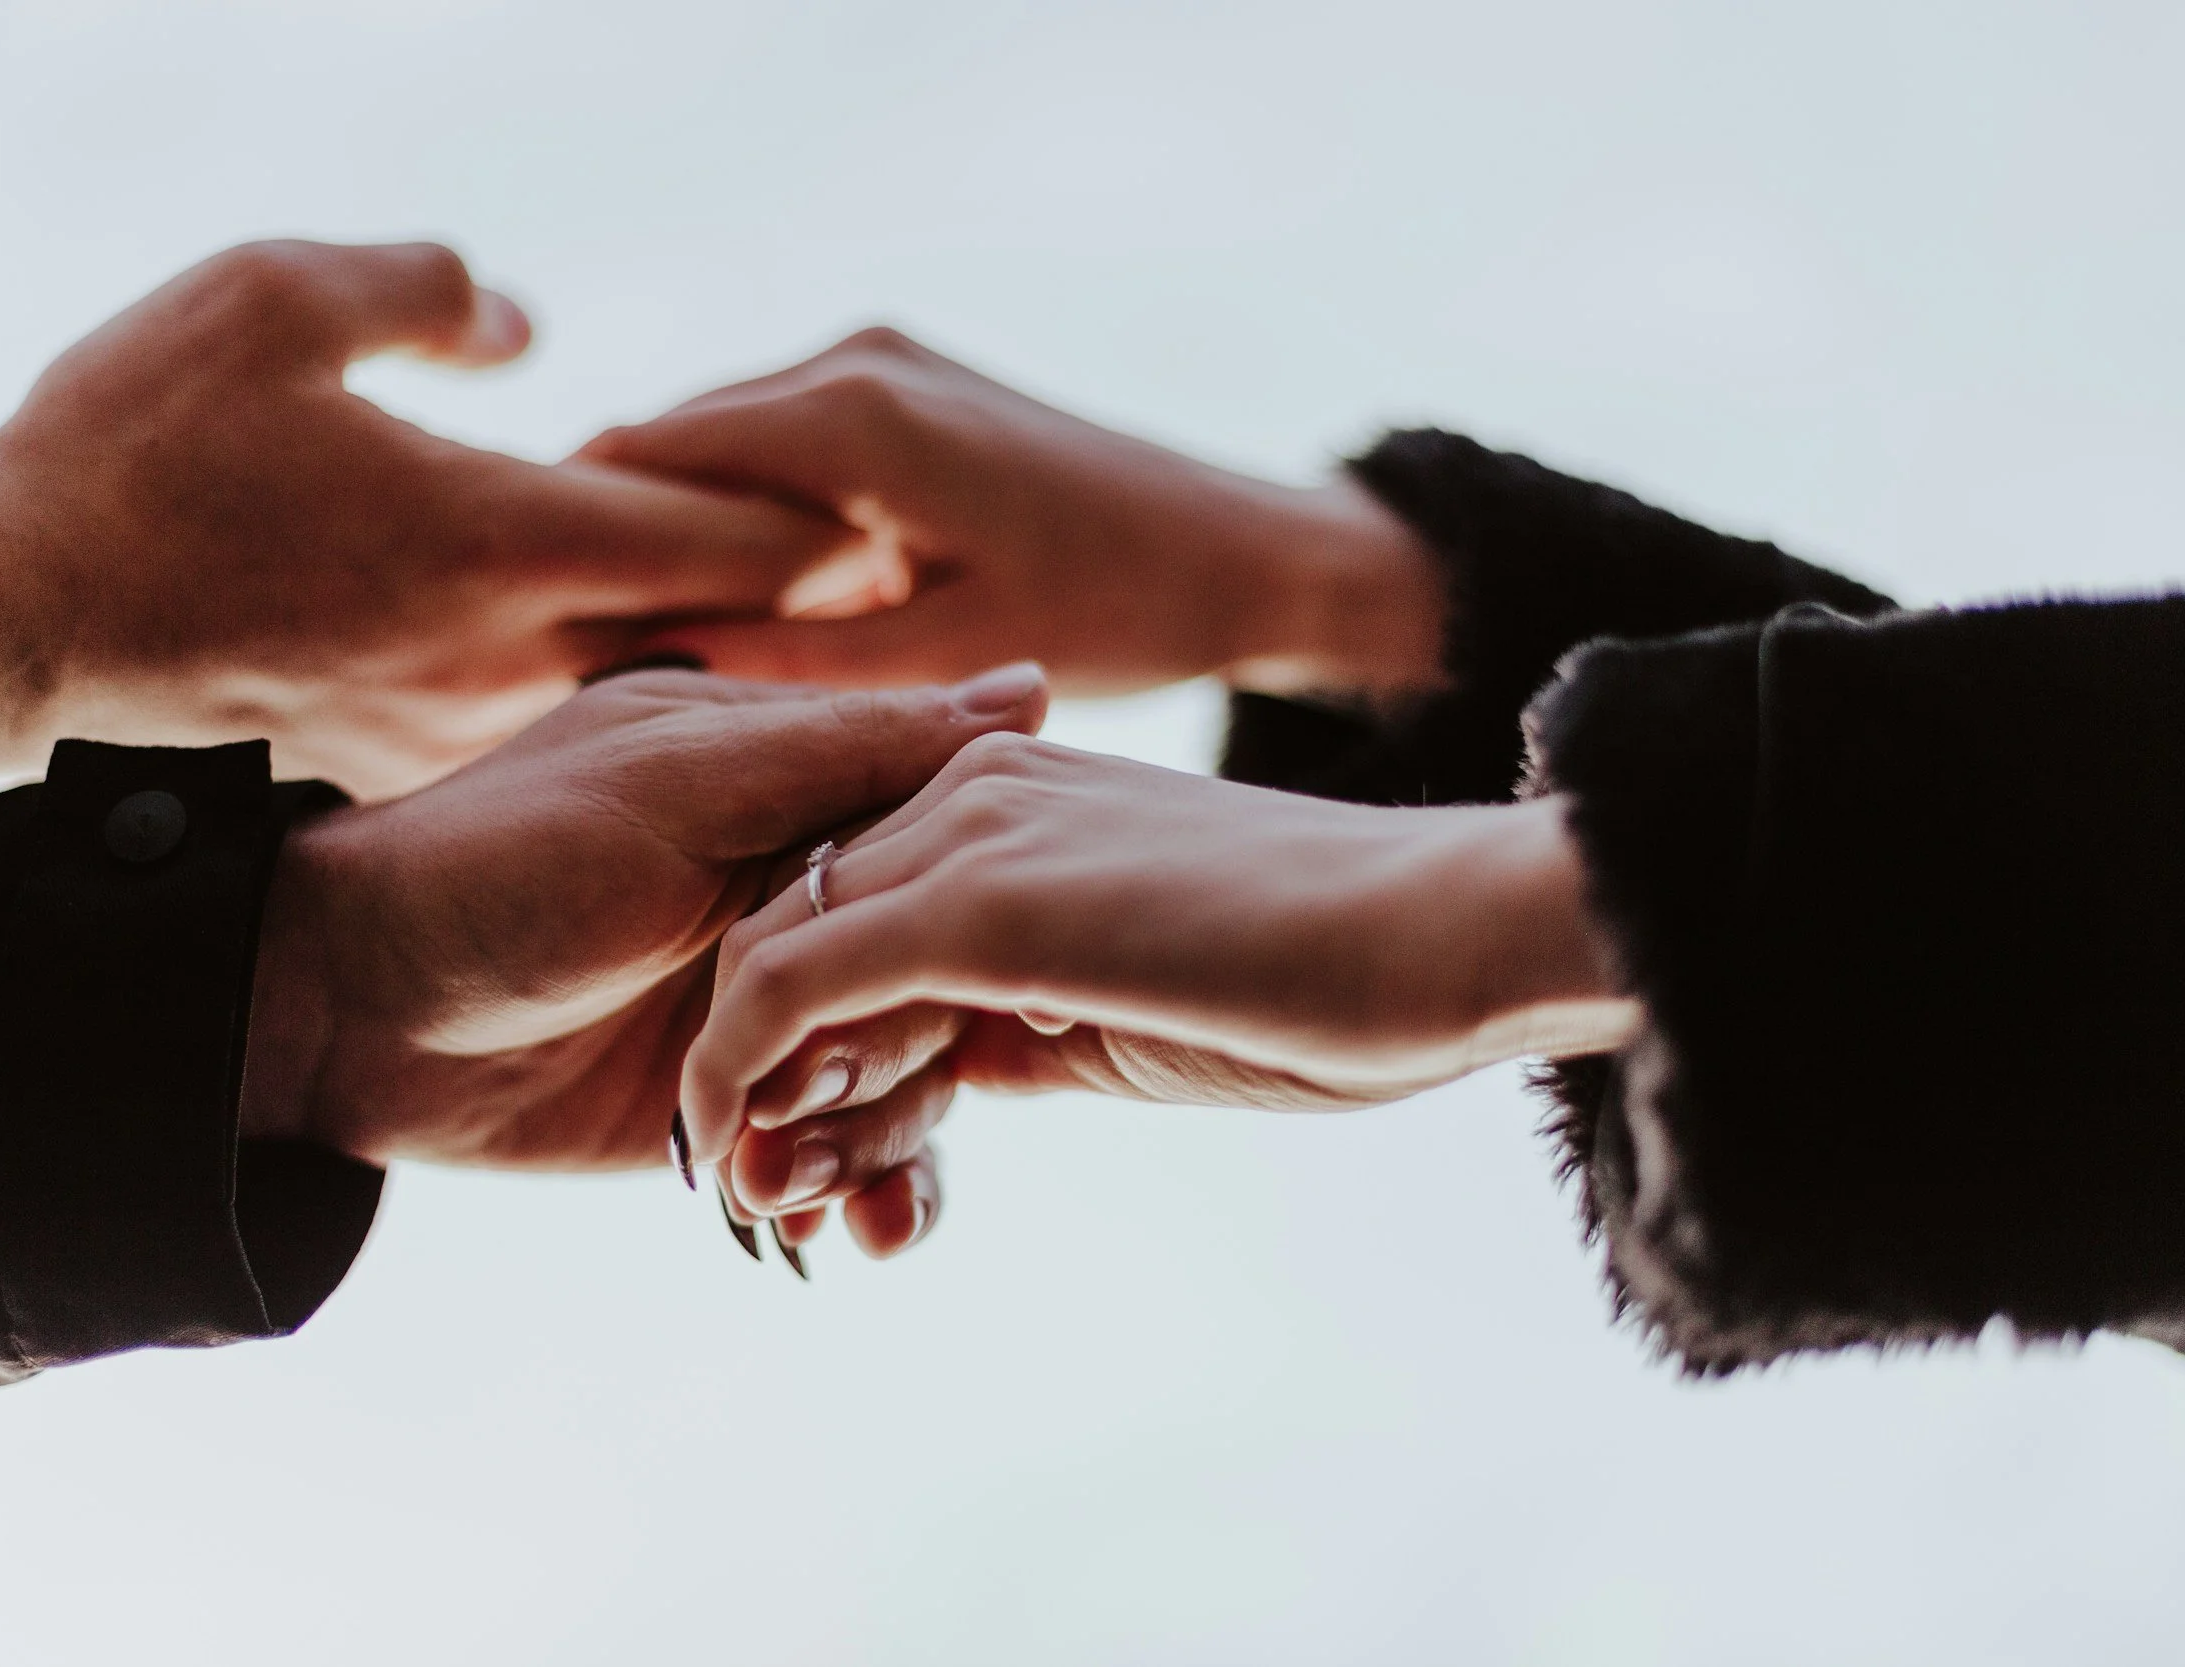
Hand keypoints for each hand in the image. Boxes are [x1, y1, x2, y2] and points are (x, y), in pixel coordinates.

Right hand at [0, 240, 856, 797]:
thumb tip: (521, 324)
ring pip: (632, 688)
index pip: (721, 535)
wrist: (15, 614)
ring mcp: (460, 719)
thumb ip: (422, 288)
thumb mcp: (272, 299)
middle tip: (894, 591)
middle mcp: (507, 651)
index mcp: (503, 536)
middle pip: (708, 632)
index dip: (822, 525)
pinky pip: (541, 720)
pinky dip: (602, 692)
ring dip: (711, 659)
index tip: (898, 519)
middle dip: (803, 610)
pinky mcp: (404, 754)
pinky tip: (619, 670)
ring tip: (787, 631)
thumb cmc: (136, 449)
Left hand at [240, 663, 1049, 1220]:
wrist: (348, 1014)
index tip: (966, 983)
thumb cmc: (501, 864)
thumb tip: (1037, 690)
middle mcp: (814, 902)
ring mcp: (784, 1013)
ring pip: (917, 1083)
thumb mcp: (681, 783)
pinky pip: (851, 1161)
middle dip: (913, 1061)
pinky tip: (847, 1236)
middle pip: (952, 985)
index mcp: (810, 792)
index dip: (977, 921)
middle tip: (824, 1098)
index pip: (961, 850)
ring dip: (883, 1144)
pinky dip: (865, 1200)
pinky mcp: (748, 1109)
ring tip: (804, 1190)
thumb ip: (852, 748)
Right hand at [581, 327, 1449, 698]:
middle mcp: (854, 360)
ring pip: (725, 443)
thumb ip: (786, 663)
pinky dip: (750, 513)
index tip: (526, 637)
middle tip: (568, 653)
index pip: (642, 455)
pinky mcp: (910, 383)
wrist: (1247, 555)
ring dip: (686, 527)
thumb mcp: (939, 662)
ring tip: (642, 639)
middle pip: (673, 441)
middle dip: (622, 537)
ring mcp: (883, 359)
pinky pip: (785, 444)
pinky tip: (745, 604)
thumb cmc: (1117, 613)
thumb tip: (637, 663)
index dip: (573, 542)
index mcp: (849, 416)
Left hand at [681, 736, 1641, 1246]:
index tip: (807, 1147)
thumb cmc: (1329, 979)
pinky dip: (741, 1073)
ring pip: (774, 957)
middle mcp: (967, 787)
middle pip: (792, 926)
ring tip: (751, 1199)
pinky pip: (795, 988)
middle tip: (753, 1189)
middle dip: (758, 1067)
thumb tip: (954, 1071)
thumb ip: (1028, 1013)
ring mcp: (966, 834)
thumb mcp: (1136, 997)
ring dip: (740, 1089)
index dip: (808, 1032)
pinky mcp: (976, 903)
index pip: (849, 907)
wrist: (1444, 932)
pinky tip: (740, 1159)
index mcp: (1009, 795)